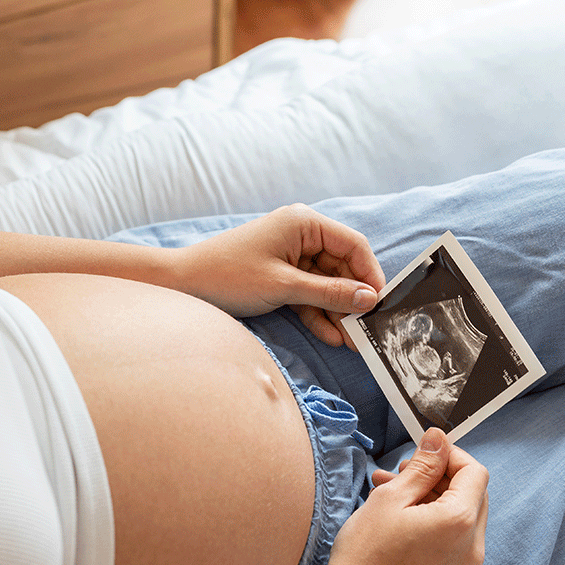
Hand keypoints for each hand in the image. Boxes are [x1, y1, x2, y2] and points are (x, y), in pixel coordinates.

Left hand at [173, 204, 385, 348]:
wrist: (183, 285)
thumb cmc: (228, 275)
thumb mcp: (284, 287)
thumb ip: (329, 293)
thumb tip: (369, 299)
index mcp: (304, 223)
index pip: (353, 245)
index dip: (370, 274)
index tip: (381, 303)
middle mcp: (301, 234)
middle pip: (342, 267)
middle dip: (353, 299)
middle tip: (367, 330)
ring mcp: (290, 256)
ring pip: (326, 284)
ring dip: (337, 312)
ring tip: (352, 342)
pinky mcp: (280, 276)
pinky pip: (308, 294)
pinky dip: (318, 313)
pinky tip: (332, 336)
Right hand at [321, 428, 488, 564]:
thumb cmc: (366, 554)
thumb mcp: (391, 498)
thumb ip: (422, 467)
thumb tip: (439, 439)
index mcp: (460, 521)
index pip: (475, 472)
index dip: (450, 455)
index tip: (422, 452)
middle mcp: (472, 545)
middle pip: (472, 493)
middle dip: (439, 475)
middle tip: (401, 471)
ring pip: (460, 515)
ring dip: (431, 497)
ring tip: (389, 491)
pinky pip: (453, 537)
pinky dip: (432, 520)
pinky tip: (398, 517)